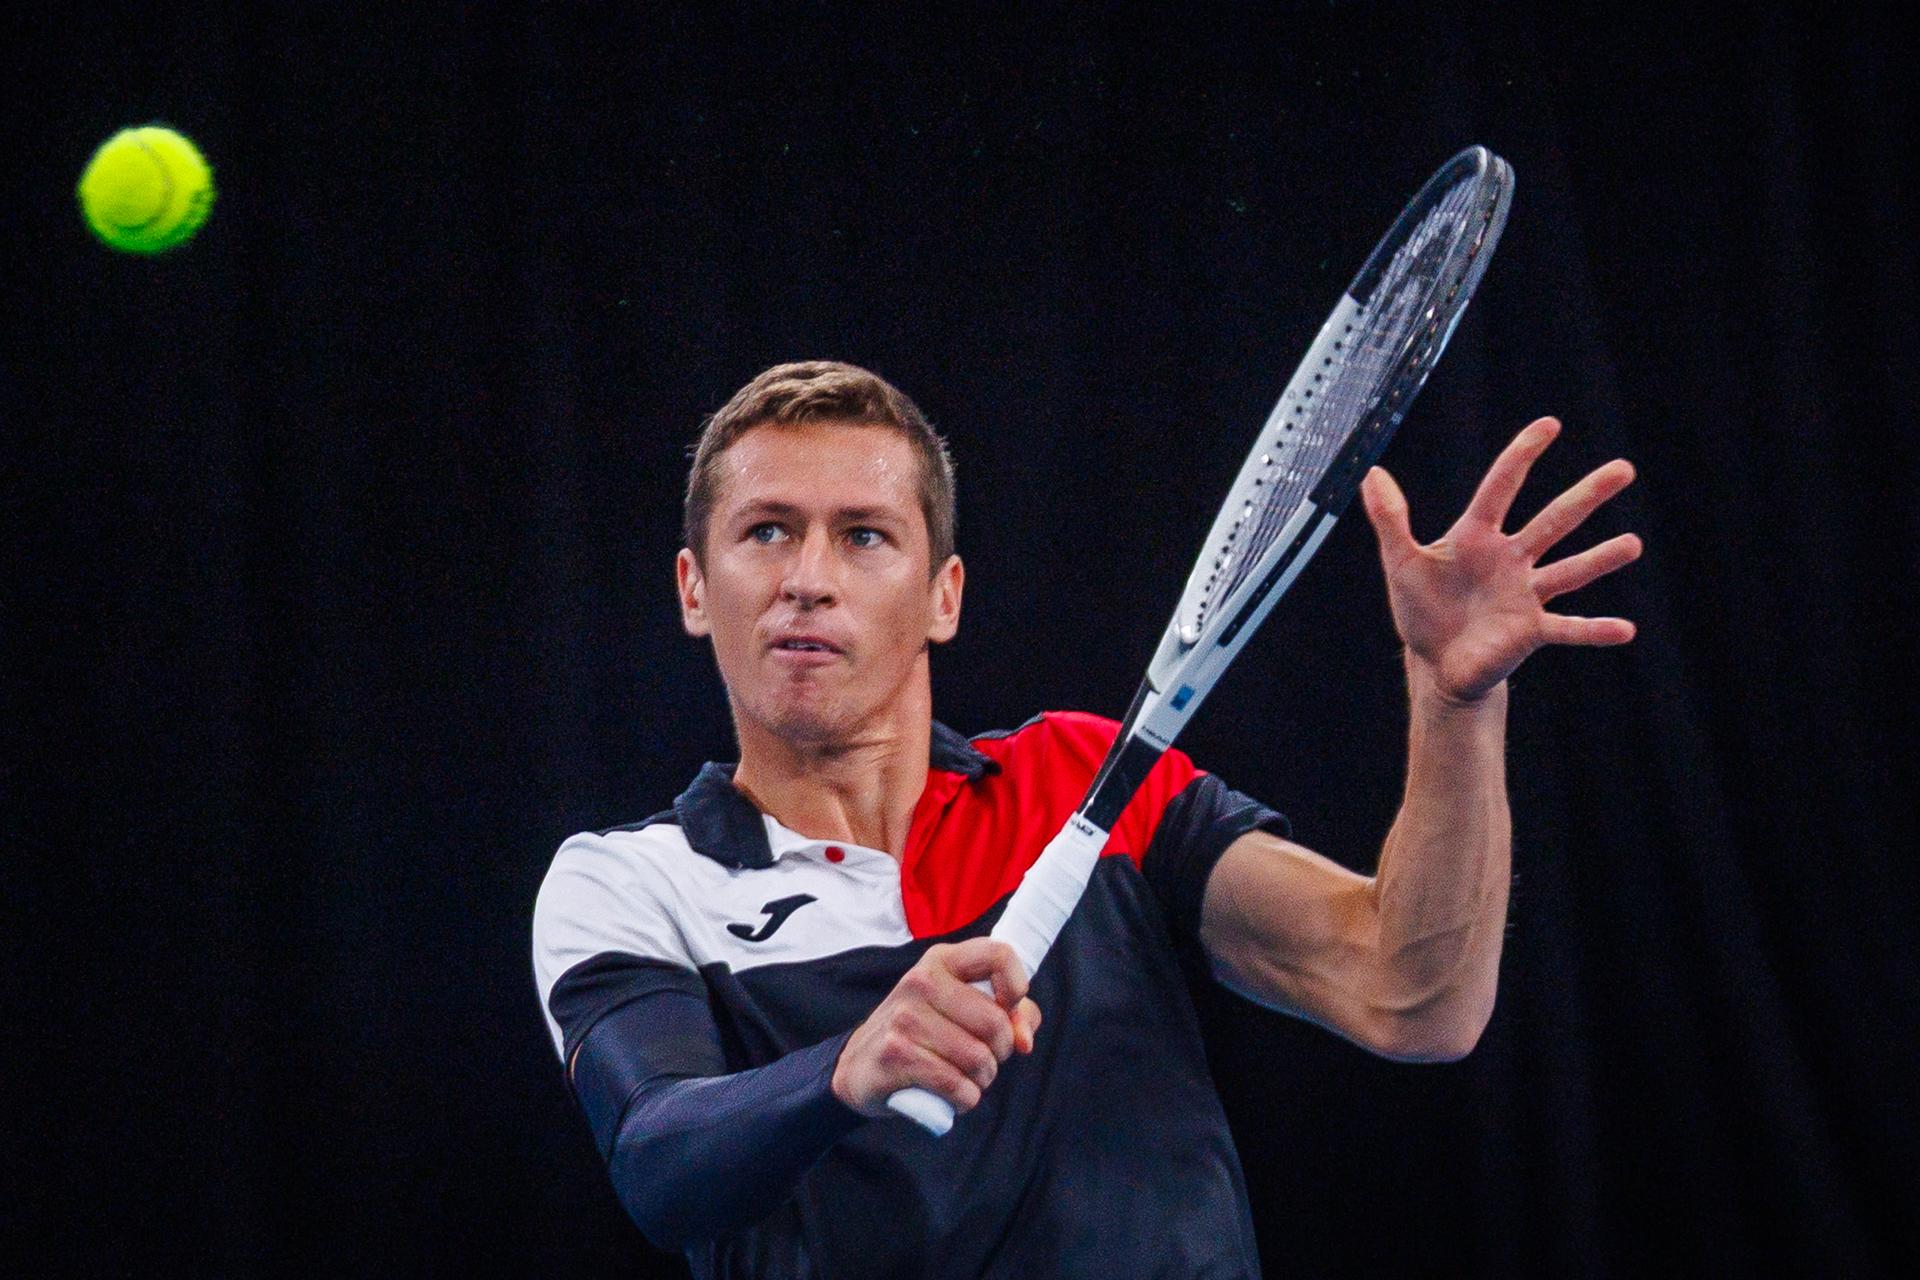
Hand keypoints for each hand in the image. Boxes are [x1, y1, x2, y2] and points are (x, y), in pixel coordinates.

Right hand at [831, 938, 1042, 1118]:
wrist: (859, 1064)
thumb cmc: (924, 1033)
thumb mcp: (961, 1009)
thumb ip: (1010, 1015)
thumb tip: (1024, 1040)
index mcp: (942, 960)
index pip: (998, 954)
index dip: (1017, 986)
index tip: (1009, 1009)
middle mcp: (921, 981)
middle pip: (996, 1023)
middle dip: (1001, 1052)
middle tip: (983, 1058)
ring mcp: (905, 1017)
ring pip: (979, 1059)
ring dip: (982, 1080)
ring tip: (965, 1077)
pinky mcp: (895, 1055)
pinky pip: (958, 1086)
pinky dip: (964, 1099)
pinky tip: (952, 1094)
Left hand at [1358, 416, 1641, 703]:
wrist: (1435, 662)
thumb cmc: (1422, 609)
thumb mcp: (1401, 561)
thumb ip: (1390, 518)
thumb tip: (1371, 472)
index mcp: (1478, 536)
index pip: (1502, 487)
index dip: (1522, 455)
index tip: (1550, 424)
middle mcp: (1511, 559)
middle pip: (1553, 520)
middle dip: (1587, 495)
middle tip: (1624, 469)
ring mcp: (1525, 595)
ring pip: (1570, 571)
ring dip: (1600, 558)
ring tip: (1632, 544)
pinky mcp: (1530, 631)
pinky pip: (1568, 628)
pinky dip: (1594, 630)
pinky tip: (1625, 630)